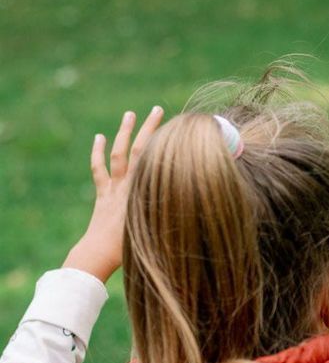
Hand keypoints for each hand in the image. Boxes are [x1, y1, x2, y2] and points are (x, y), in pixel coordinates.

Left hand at [62, 106, 163, 282]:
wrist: (99, 254)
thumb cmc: (131, 247)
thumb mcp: (159, 229)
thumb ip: (174, 214)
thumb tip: (196, 203)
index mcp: (144, 190)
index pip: (157, 159)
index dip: (168, 141)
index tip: (180, 126)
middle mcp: (129, 184)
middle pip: (140, 149)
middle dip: (149, 127)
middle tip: (157, 109)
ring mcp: (114, 187)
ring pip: (119, 153)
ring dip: (124, 132)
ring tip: (130, 114)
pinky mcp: (102, 194)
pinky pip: (99, 168)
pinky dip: (98, 151)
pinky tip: (99, 137)